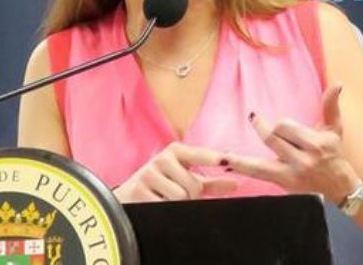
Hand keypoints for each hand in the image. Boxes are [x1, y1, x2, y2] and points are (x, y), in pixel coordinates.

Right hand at [113, 142, 237, 202]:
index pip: (197, 154)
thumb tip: (235, 183)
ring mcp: (148, 174)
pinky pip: (164, 206)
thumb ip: (210, 183)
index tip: (224, 160)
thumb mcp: (185, 181)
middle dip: (190, 197)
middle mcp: (161, 159)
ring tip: (164, 199)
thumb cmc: (162, 187)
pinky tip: (154, 204)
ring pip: (180, 198)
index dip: (211, 158)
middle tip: (176, 195)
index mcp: (175, 152)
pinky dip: (163, 209)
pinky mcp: (138, 190)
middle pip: (193, 186)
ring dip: (176, 205)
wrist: (127, 197)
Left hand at [225, 84, 360, 203]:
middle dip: (263, 129)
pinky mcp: (285, 183)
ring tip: (225, 154)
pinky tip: (228, 164)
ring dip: (240, 158)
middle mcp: (304, 160)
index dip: (281, 125)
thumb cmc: (335, 154)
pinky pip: (260, 174)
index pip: (286, 127)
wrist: (340, 187)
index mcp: (316, 144)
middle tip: (254, 118)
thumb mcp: (335, 130)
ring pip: (261, 162)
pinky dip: (243, 169)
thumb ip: (331, 106)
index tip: (281, 125)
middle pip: (273, 139)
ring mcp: (293, 174)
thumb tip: (337, 84)